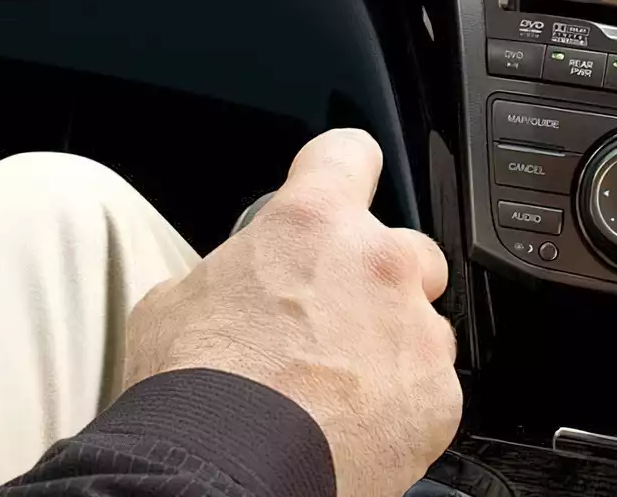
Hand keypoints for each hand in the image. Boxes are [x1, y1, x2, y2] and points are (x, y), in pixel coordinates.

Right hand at [124, 129, 460, 496]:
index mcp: (311, 221)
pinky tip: (355, 425)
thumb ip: (229, 271)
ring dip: (391, 343)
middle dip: (375, 277)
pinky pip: (432, 387)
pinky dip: (402, 403)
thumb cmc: (195, 388)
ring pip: (422, 322)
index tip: (340, 187)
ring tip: (338, 388)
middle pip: (404, 246)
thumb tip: (233, 286)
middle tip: (330, 321)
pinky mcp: (438, 399)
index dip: (342, 170)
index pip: (351, 151)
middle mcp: (377, 262)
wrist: (225, 471)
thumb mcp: (178, 297)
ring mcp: (415, 331)